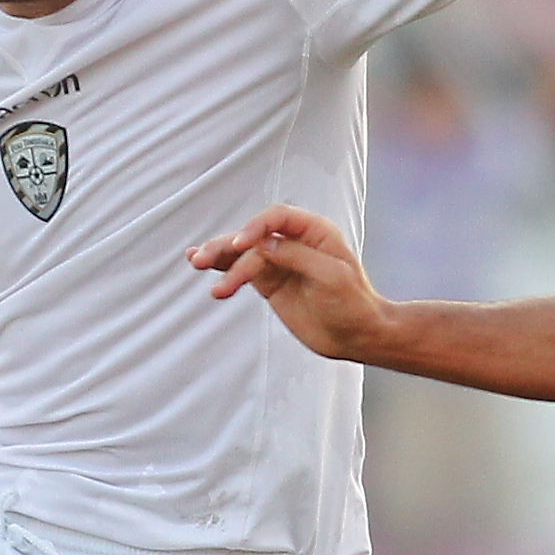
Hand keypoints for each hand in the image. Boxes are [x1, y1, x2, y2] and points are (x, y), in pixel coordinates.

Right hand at [188, 206, 392, 360]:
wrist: (358, 336)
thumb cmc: (354, 304)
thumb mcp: (331, 277)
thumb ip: (297, 257)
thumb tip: (261, 246)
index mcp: (314, 232)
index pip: (277, 218)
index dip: (255, 227)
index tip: (240, 245)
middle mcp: (294, 242)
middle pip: (253, 235)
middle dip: (227, 245)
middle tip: (203, 258)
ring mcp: (280, 263)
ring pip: (242, 253)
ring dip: (219, 257)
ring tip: (196, 263)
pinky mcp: (271, 283)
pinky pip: (242, 271)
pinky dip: (224, 270)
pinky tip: (205, 269)